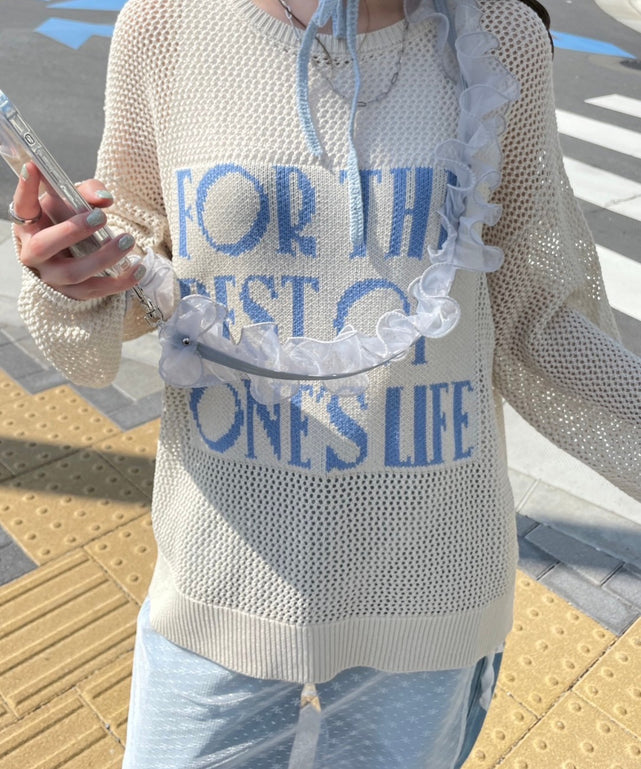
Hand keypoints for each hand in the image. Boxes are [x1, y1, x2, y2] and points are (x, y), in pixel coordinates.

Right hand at [11, 162, 145, 299]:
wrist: (67, 259)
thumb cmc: (66, 223)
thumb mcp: (70, 202)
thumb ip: (86, 192)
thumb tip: (105, 198)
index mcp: (29, 225)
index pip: (22, 206)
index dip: (26, 188)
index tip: (34, 168)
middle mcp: (34, 254)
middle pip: (45, 246)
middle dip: (73, 231)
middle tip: (100, 216)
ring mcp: (53, 277)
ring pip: (74, 273)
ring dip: (104, 257)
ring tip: (128, 240)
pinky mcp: (74, 293)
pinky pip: (97, 290)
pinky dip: (121, 282)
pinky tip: (139, 268)